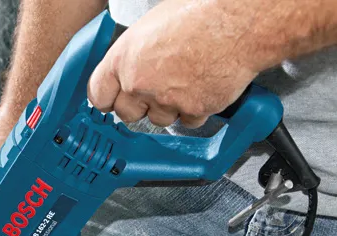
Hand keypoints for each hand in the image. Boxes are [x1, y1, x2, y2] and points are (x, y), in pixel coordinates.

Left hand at [87, 0, 260, 127]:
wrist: (238, 21)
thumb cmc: (199, 13)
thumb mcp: (150, 26)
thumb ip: (134, 54)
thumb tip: (129, 66)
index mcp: (123, 59)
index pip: (98, 95)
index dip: (108, 99)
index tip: (113, 101)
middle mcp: (139, 83)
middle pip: (126, 114)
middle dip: (139, 106)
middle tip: (155, 90)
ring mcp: (165, 99)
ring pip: (158, 120)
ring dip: (169, 108)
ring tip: (185, 81)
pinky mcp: (192, 109)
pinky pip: (188, 121)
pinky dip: (196, 110)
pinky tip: (202, 87)